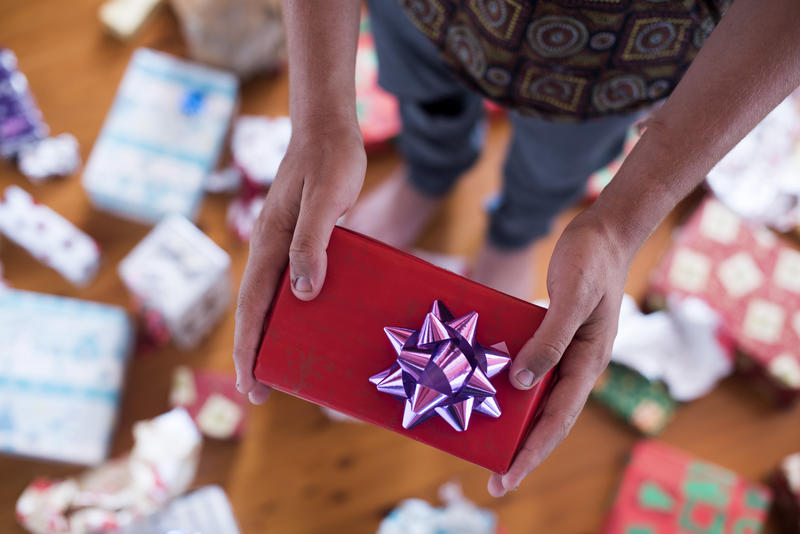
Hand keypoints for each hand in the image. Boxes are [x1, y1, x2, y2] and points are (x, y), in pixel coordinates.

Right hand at [233, 120, 365, 404]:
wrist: (329, 128)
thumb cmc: (329, 161)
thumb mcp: (325, 201)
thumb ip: (311, 244)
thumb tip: (302, 295)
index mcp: (269, 244)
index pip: (253, 308)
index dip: (250, 350)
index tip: (252, 386)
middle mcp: (271, 249)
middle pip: (257, 311)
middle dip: (255, 352)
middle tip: (261, 392)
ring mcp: (285, 244)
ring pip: (273, 300)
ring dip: (273, 334)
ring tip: (283, 367)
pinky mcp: (303, 239)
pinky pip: (294, 283)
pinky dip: (295, 309)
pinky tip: (312, 322)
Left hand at [488, 209, 633, 496]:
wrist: (603, 231)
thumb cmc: (589, 261)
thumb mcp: (570, 298)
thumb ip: (550, 341)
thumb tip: (521, 383)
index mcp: (589, 362)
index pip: (557, 420)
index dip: (531, 452)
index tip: (507, 479)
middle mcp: (579, 365)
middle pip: (549, 419)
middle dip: (524, 452)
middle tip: (494, 481)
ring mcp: (569, 353)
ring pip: (541, 399)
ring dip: (519, 425)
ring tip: (493, 447)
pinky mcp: (555, 337)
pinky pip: (534, 372)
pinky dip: (515, 389)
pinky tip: (494, 393)